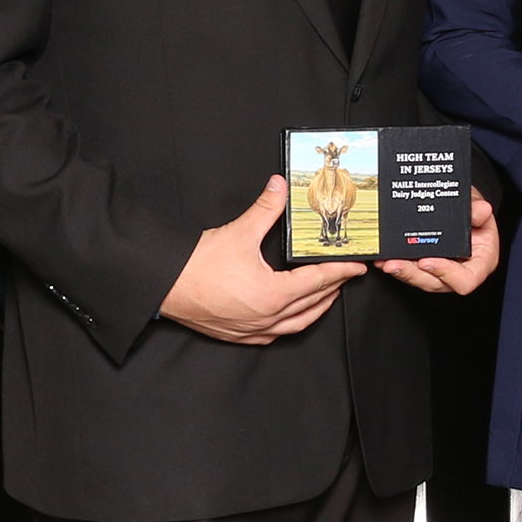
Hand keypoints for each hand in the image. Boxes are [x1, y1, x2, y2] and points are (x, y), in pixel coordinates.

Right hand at [162, 175, 365, 343]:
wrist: (164, 286)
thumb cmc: (196, 266)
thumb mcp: (239, 232)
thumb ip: (266, 208)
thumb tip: (279, 186)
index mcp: (273, 295)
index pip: (318, 282)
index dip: (340, 272)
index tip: (356, 266)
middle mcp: (267, 318)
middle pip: (313, 305)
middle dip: (333, 289)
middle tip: (346, 276)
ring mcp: (252, 330)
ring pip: (296, 325)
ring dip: (315, 310)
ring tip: (327, 296)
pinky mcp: (238, 335)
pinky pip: (274, 335)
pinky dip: (289, 324)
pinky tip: (291, 317)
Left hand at [379, 192, 502, 294]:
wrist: (463, 209)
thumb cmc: (475, 213)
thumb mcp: (477, 207)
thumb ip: (477, 211)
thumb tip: (481, 209)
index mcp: (480, 263)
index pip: (466, 280)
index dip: (446, 274)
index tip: (426, 261)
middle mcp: (460, 271)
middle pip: (436, 283)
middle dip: (413, 274)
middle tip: (395, 264)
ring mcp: (441, 270)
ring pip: (420, 279)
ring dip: (402, 271)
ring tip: (386, 262)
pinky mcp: (426, 266)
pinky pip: (412, 270)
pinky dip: (398, 265)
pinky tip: (384, 258)